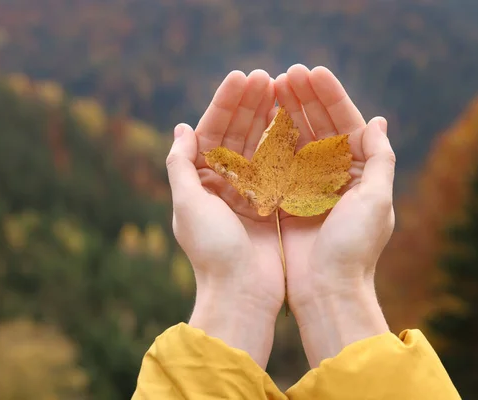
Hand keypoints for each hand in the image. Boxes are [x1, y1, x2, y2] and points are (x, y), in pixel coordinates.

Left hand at [166, 70, 283, 367]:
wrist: (242, 294)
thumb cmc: (213, 251)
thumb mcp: (188, 204)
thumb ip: (181, 165)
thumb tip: (182, 128)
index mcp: (200, 181)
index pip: (212, 132)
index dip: (226, 103)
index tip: (242, 77)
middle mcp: (223, 185)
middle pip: (237, 135)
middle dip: (250, 105)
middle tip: (265, 76)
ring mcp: (250, 194)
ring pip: (259, 147)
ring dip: (268, 118)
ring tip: (281, 89)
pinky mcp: (272, 205)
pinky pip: (279, 168)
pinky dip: (286, 144)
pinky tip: (296, 121)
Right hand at [275, 65, 395, 365]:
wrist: (327, 290)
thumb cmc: (355, 247)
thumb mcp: (376, 200)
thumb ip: (379, 159)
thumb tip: (378, 121)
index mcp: (361, 173)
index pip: (346, 124)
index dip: (331, 97)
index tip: (312, 72)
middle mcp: (336, 176)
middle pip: (320, 128)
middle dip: (305, 99)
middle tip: (287, 73)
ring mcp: (310, 187)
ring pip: (297, 141)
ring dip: (287, 113)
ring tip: (272, 86)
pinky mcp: (287, 200)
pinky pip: (278, 163)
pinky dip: (270, 141)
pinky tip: (260, 118)